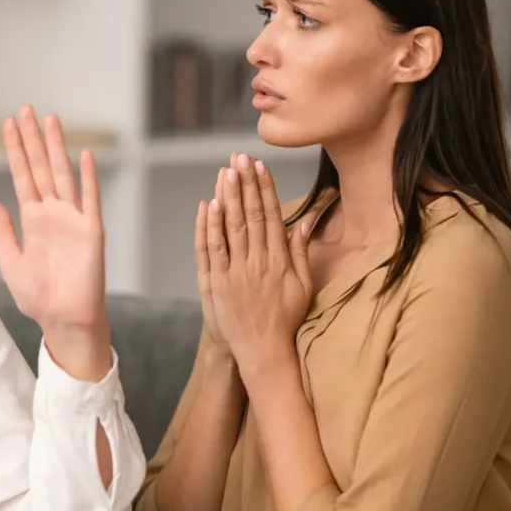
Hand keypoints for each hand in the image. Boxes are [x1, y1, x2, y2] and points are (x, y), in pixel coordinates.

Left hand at [0, 105, 110, 380]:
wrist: (63, 320)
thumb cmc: (38, 296)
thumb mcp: (10, 261)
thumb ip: (3, 231)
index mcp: (32, 219)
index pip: (21, 175)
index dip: (15, 150)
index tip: (8, 124)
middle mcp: (52, 213)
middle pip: (40, 167)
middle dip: (33, 138)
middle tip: (26, 109)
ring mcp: (72, 219)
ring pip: (62, 174)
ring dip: (56, 147)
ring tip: (50, 119)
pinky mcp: (91, 231)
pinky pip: (89, 199)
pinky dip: (87, 178)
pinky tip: (84, 156)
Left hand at [205, 153, 312, 381]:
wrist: (263, 351)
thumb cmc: (286, 319)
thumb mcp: (303, 286)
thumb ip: (300, 253)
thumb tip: (304, 222)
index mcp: (278, 261)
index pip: (270, 216)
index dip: (264, 188)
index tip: (259, 166)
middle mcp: (256, 263)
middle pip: (248, 215)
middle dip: (244, 184)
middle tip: (239, 158)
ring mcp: (233, 272)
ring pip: (228, 228)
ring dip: (226, 198)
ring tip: (224, 172)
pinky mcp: (215, 283)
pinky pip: (210, 250)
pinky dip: (207, 227)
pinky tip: (207, 206)